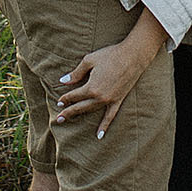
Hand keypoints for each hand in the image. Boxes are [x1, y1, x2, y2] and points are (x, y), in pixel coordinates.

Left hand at [55, 10, 167, 137]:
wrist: (133, 56)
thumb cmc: (110, 55)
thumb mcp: (89, 61)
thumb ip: (76, 73)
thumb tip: (63, 81)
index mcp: (91, 87)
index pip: (74, 96)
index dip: (65, 99)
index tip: (59, 102)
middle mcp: (99, 97)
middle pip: (80, 107)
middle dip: (68, 112)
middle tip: (59, 119)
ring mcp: (109, 100)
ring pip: (92, 110)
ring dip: (81, 116)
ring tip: (71, 120)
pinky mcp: (118, 100)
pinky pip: (110, 116)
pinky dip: (104, 126)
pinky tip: (99, 135)